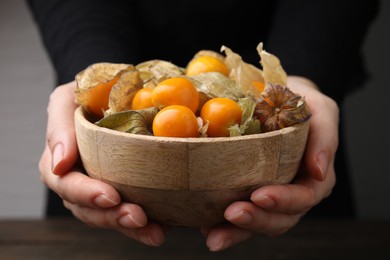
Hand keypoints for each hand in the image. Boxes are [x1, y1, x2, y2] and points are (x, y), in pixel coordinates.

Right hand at [39, 81, 164, 245]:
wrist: (114, 94)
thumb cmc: (89, 94)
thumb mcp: (68, 99)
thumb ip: (59, 128)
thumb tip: (59, 164)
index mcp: (61, 161)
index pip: (65, 184)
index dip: (86, 193)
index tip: (110, 196)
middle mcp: (79, 180)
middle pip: (89, 209)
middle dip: (112, 217)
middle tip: (138, 218)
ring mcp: (101, 187)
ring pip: (110, 216)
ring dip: (131, 227)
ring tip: (155, 232)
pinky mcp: (125, 190)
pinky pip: (131, 210)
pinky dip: (148, 222)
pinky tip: (166, 226)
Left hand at [202, 76, 337, 250]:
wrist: (276, 99)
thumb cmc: (301, 104)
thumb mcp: (320, 110)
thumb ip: (325, 137)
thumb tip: (319, 172)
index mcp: (313, 178)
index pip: (304, 197)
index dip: (284, 200)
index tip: (260, 195)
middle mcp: (293, 193)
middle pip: (280, 218)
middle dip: (256, 220)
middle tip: (232, 214)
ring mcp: (270, 195)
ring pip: (258, 222)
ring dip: (236, 231)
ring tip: (214, 234)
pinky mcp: (249, 194)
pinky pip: (239, 215)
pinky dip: (222, 225)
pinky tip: (205, 226)